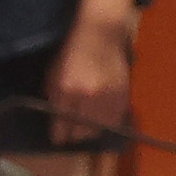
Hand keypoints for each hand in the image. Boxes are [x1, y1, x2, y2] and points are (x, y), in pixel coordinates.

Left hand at [55, 0, 143, 137]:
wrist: (100, 36)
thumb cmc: (71, 52)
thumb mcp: (53, 73)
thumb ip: (54, 96)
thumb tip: (55, 117)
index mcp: (66, 90)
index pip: (62, 125)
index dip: (59, 136)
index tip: (57, 139)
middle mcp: (88, 97)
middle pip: (82, 132)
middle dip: (74, 136)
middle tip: (70, 134)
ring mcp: (107, 98)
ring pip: (99, 128)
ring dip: (91, 131)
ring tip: (84, 129)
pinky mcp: (123, 96)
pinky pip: (115, 120)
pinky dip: (107, 123)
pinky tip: (100, 120)